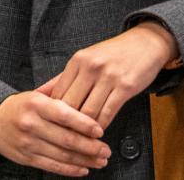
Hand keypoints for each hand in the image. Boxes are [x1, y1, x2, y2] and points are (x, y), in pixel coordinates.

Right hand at [0, 90, 110, 175]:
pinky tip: (83, 168)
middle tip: (106, 150)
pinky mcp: (26, 158)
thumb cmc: (22, 106)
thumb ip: (61, 96)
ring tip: (100, 160)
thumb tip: (89, 101)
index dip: (85, 124)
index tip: (100, 131)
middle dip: (90, 147)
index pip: (65, 115)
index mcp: (36, 104)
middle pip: (66, 139)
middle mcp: (31, 124)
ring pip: (62, 155)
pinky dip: (70, 169)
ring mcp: (28, 143)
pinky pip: (52, 166)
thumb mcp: (38, 94)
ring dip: (85, 160)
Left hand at [36, 23, 177, 130]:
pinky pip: (108, 113)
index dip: (54, 114)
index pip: (58, 93)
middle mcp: (91, 67)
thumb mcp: (85, 59)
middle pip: (71, 105)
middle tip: (65, 138)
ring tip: (81, 138)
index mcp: (78, 60)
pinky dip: (100, 126)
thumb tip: (39, 93)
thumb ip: (62, 78)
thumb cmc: (112, 54)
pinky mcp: (125, 87)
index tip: (53, 126)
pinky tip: (98, 132)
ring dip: (84, 129)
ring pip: (89, 113)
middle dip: (67, 125)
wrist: (145, 43)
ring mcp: (109, 77)